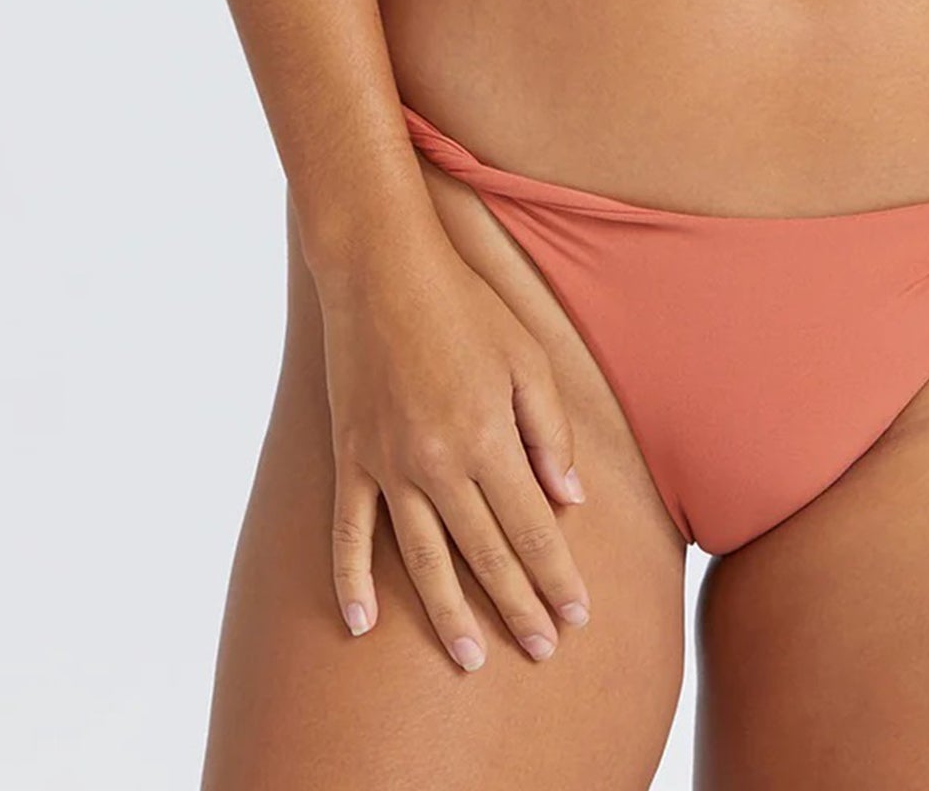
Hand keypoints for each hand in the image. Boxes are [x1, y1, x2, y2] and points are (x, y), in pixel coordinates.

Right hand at [314, 223, 592, 671]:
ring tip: (472, 659)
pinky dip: (352, 581)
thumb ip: (549, 431)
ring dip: (449, 614)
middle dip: (518, 608)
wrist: (382, 269)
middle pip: (485, 554)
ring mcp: (389, 464)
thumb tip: (570, 499)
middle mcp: (439, 462)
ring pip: (422, 560)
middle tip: (542, 651)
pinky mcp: (351, 457)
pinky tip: (363, 624)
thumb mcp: (528, 356)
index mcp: (490, 437)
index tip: (578, 618)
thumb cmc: (467, 306)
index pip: (533, 528)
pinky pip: (349, 532)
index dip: (557, 577)